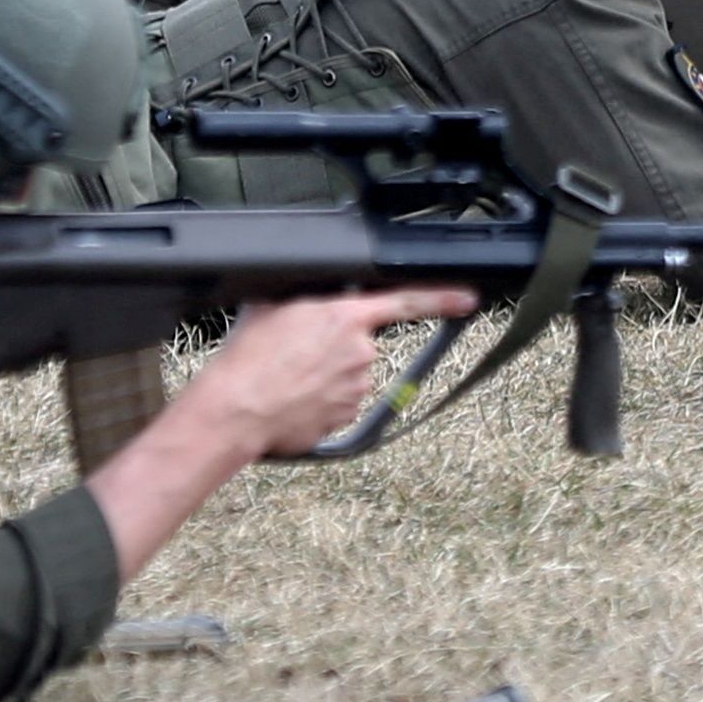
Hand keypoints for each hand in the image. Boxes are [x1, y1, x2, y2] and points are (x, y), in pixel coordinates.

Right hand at [193, 286, 477, 457]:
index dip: (443, 298)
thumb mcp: (271, 304)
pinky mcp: (347, 416)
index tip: (469, 298)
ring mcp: (357, 387)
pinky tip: (294, 399)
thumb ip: (304, 292)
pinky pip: (340, 402)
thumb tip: (308, 285)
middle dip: (334, 348)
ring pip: (349, 374)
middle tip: (295, 355)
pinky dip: (321, 401)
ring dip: (326, 376)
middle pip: (360, 343)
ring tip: (287, 379)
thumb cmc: (246, 358)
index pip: (407, 300)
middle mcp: (360, 351)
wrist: (233, 411)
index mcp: (345, 317)